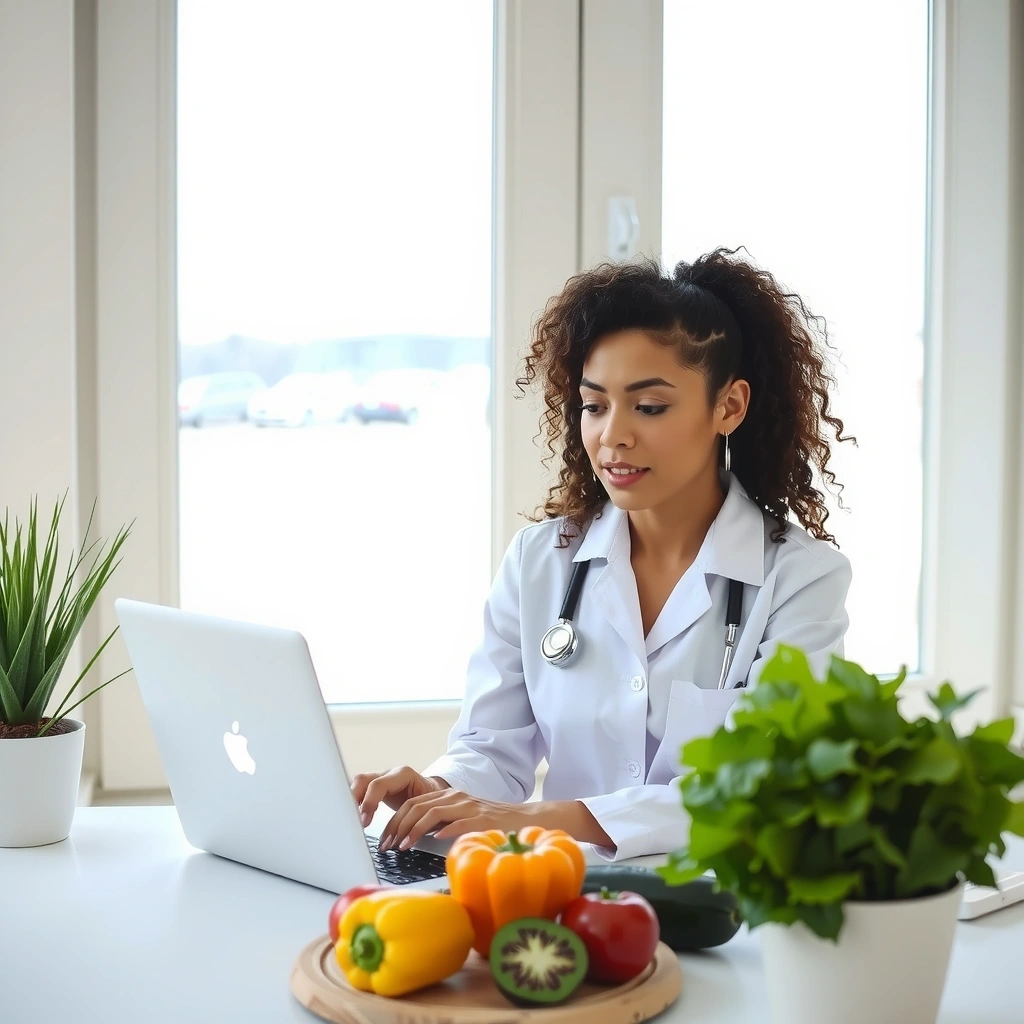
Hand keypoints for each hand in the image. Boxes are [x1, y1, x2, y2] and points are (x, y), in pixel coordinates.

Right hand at [351, 766, 448, 827]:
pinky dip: (355, 804)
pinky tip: (355, 818)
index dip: (369, 803)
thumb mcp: (427, 807)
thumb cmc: (434, 800)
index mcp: (403, 775)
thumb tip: (405, 836)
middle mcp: (390, 774)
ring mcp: (382, 778)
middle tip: (355, 822)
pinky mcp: (376, 788)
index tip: (365, 822)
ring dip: (352, 802)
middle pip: (363, 780)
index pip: (379, 785)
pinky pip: (361, 791)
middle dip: (354, 801)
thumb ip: (416, 816)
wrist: (436, 792)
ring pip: (358, 784)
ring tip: (352, 821)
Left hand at [377, 789, 543, 851]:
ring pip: (431, 812)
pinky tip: (434, 840)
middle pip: (416, 806)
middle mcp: (454, 797)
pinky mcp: (481, 818)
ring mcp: (467, 806)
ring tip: (403, 846)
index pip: (412, 803)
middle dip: (397, 827)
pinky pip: (458, 821)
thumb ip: (439, 823)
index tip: (384, 840)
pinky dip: (443, 830)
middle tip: (387, 846)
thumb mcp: (458, 819)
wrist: (520, 819)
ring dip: (413, 830)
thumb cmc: (487, 824)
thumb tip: (411, 838)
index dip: (394, 821)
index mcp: (447, 796)